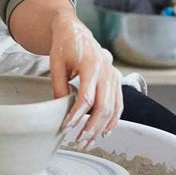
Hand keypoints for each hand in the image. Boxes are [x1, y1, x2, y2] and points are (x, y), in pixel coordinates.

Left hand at [49, 17, 122, 147]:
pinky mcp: (116, 80)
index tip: (66, 128)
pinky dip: (113, 120)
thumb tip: (60, 110)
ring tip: (88, 142)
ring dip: (101, 128)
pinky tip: (104, 132)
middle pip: (103, 107)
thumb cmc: (65, 47)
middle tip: (78, 142)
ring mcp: (114, 76)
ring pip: (112, 109)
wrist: (76, 32)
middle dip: (91, 128)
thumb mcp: (56, 64)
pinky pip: (119, 104)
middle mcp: (106, 72)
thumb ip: (59, 86)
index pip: (86, 98)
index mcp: (91, 66)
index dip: (77, 116)